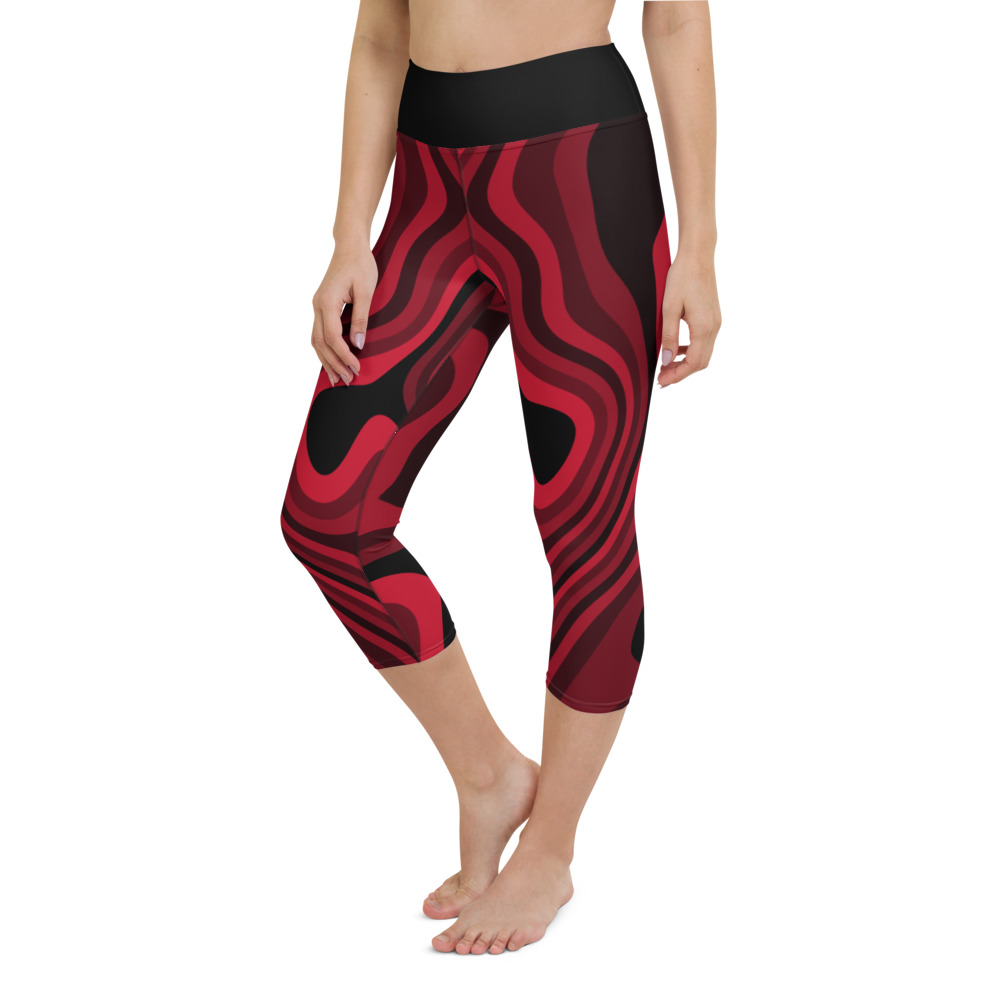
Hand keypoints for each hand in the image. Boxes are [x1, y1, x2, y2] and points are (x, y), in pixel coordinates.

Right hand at [311, 239, 377, 386]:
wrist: (350, 246)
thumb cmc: (360, 264)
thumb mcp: (365, 291)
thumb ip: (361, 318)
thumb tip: (358, 343)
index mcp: (327, 301)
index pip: (333, 337)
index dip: (344, 356)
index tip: (356, 368)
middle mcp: (317, 305)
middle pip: (321, 343)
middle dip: (334, 364)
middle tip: (347, 380)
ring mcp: (317, 306)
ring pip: (316, 340)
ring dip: (326, 360)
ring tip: (336, 378)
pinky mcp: (321, 307)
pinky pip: (319, 333)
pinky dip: (324, 349)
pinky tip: (331, 361)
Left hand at [657, 251, 721, 387]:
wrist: (698, 255)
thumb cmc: (682, 277)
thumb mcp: (669, 308)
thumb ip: (668, 337)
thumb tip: (666, 361)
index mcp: (703, 327)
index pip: (693, 363)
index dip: (677, 376)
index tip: (662, 381)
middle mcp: (714, 327)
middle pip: (701, 362)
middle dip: (682, 373)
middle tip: (662, 377)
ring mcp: (716, 322)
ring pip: (704, 354)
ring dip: (686, 363)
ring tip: (666, 366)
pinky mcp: (713, 317)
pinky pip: (704, 342)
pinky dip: (691, 351)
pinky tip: (677, 350)